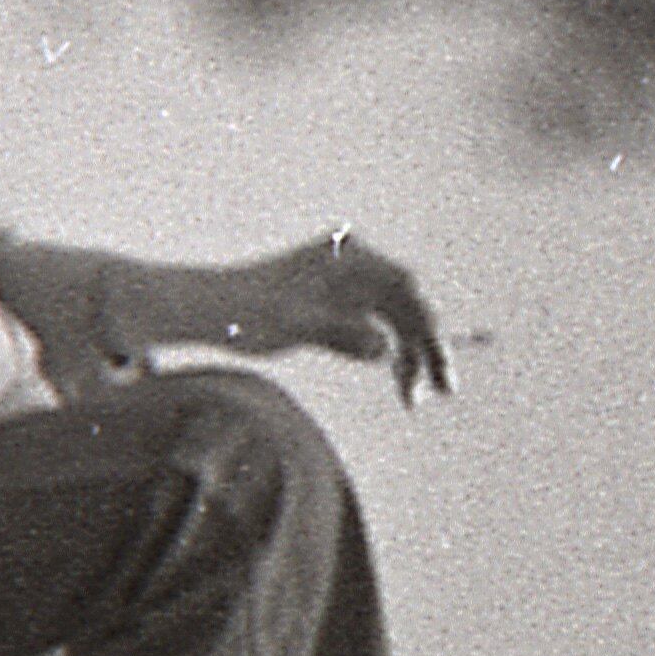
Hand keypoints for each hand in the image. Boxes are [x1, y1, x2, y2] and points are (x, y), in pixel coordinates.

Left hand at [195, 226, 450, 401]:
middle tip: (443, 390)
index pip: (403, 285)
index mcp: (347, 256)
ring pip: (396, 320)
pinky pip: (378, 328)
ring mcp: (350, 285)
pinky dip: (389, 355)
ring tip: (415, 399)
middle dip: (426, 346)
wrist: (212, 311)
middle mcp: (354, 264)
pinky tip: (401, 384)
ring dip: (410, 356)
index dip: (427, 323)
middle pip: (406, 303)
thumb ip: (341, 333)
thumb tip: (384, 349)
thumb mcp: (295, 325)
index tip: (439, 360)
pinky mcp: (341, 306)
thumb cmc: (247, 313)